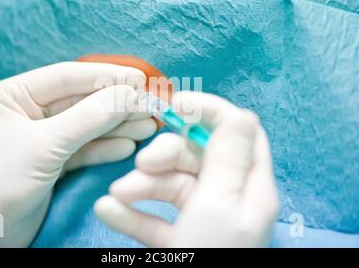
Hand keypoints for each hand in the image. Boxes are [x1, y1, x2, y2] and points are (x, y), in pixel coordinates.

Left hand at [0, 62, 155, 246]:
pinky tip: (129, 145)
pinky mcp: (54, 159)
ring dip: (118, 125)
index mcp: (12, 96)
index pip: (66, 77)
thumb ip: (90, 118)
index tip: (138, 78)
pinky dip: (107, 147)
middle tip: (150, 104)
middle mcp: (27, 111)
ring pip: (87, 124)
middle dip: (116, 104)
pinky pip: (85, 147)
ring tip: (149, 124)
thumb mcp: (46, 146)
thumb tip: (130, 94)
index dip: (105, 76)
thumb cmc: (1, 185)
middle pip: (81, 100)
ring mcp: (42, 135)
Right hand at [95, 91, 277, 246]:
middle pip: (197, 156)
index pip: (240, 132)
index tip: (176, 105)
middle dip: (165, 155)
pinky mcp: (177, 242)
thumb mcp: (219, 206)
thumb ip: (228, 156)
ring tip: (117, 195)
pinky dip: (131, 213)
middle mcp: (227, 200)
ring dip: (140, 185)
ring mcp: (200, 221)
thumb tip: (237, 112)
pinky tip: (109, 210)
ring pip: (171, 186)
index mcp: (249, 188)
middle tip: (141, 164)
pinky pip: (154, 219)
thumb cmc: (207, 258)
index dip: (211, 112)